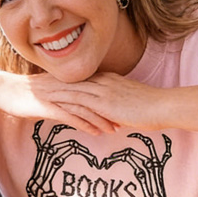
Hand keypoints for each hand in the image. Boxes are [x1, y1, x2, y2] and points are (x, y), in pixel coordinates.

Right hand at [0, 71, 119, 134]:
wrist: (6, 90)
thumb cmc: (27, 94)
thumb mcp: (50, 94)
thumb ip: (65, 98)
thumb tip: (77, 107)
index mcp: (68, 83)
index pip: (95, 91)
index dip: (110, 101)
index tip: (123, 109)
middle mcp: (66, 88)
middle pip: (94, 99)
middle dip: (111, 111)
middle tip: (127, 121)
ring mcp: (58, 97)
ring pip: (86, 108)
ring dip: (101, 119)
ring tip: (114, 130)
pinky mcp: (49, 106)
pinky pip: (71, 116)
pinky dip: (85, 124)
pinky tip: (95, 133)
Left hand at [41, 72, 197, 134]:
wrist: (163, 106)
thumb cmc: (153, 108)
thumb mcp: (132, 105)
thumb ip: (120, 108)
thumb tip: (115, 118)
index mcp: (110, 80)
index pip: (82, 77)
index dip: (64, 79)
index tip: (49, 79)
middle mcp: (104, 82)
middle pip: (72, 79)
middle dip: (52, 81)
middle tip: (34, 81)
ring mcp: (103, 91)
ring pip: (72, 88)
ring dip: (52, 90)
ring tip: (35, 92)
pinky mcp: (103, 102)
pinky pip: (79, 101)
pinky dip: (63, 101)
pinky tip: (50, 104)